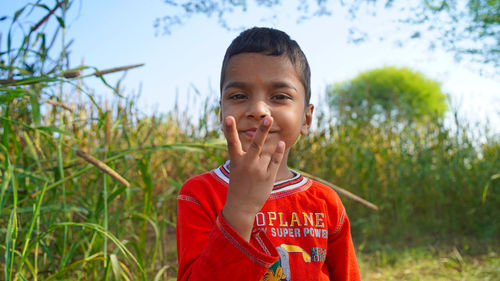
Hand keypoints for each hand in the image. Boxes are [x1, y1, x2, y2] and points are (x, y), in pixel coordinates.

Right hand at [222, 115, 284, 240]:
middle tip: (268, 118)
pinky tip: (280, 143)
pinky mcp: (268, 177)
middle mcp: (247, 164)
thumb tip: (255, 140)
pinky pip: (275, 160)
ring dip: (268, 142)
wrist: (241, 206)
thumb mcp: (237, 169)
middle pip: (256, 144)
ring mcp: (259, 170)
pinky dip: (278, 151)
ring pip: (266, 152)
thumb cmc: (238, 184)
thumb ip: (244, 155)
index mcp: (236, 161)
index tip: (229, 117)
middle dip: (262, 131)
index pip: (232, 142)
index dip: (230, 130)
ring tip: (269, 126)